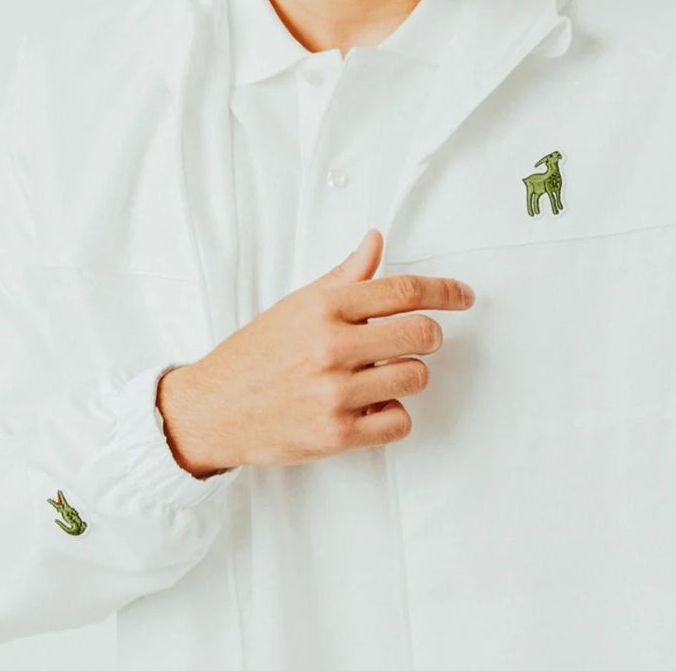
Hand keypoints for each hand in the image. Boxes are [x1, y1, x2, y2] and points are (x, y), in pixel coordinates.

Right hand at [155, 228, 475, 476]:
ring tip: (380, 375)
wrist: (212, 409)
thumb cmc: (254, 354)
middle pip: (420, 334)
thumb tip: (376, 241)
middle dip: (429, 336)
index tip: (463, 295)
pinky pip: (399, 421)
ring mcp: (334, 393)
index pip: (402, 291)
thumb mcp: (296, 305)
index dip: (444, 291)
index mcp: (322, 308)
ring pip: (415, 377)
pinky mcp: (335, 435)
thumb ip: (344, 276)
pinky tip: (371, 405)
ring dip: (408, 375)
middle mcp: (331, 347)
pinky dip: (394, 413)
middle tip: (417, 340)